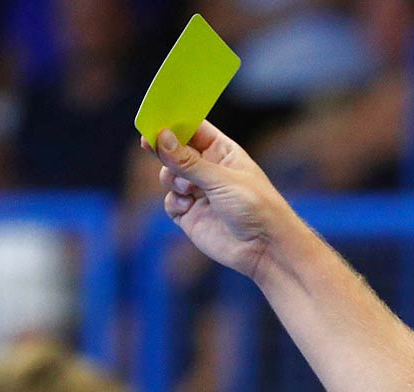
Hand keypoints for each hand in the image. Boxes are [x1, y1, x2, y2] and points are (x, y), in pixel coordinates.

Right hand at [149, 122, 285, 282]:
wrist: (265, 249)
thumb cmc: (256, 206)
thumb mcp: (222, 179)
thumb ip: (189, 162)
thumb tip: (162, 138)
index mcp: (222, 152)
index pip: (194, 129)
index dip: (174, 123)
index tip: (155, 119)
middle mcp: (208, 170)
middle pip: (175, 150)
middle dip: (163, 147)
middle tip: (148, 142)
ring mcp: (198, 192)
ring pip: (169, 175)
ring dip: (172, 178)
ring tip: (187, 189)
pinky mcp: (190, 215)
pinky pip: (170, 201)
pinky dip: (174, 201)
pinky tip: (188, 206)